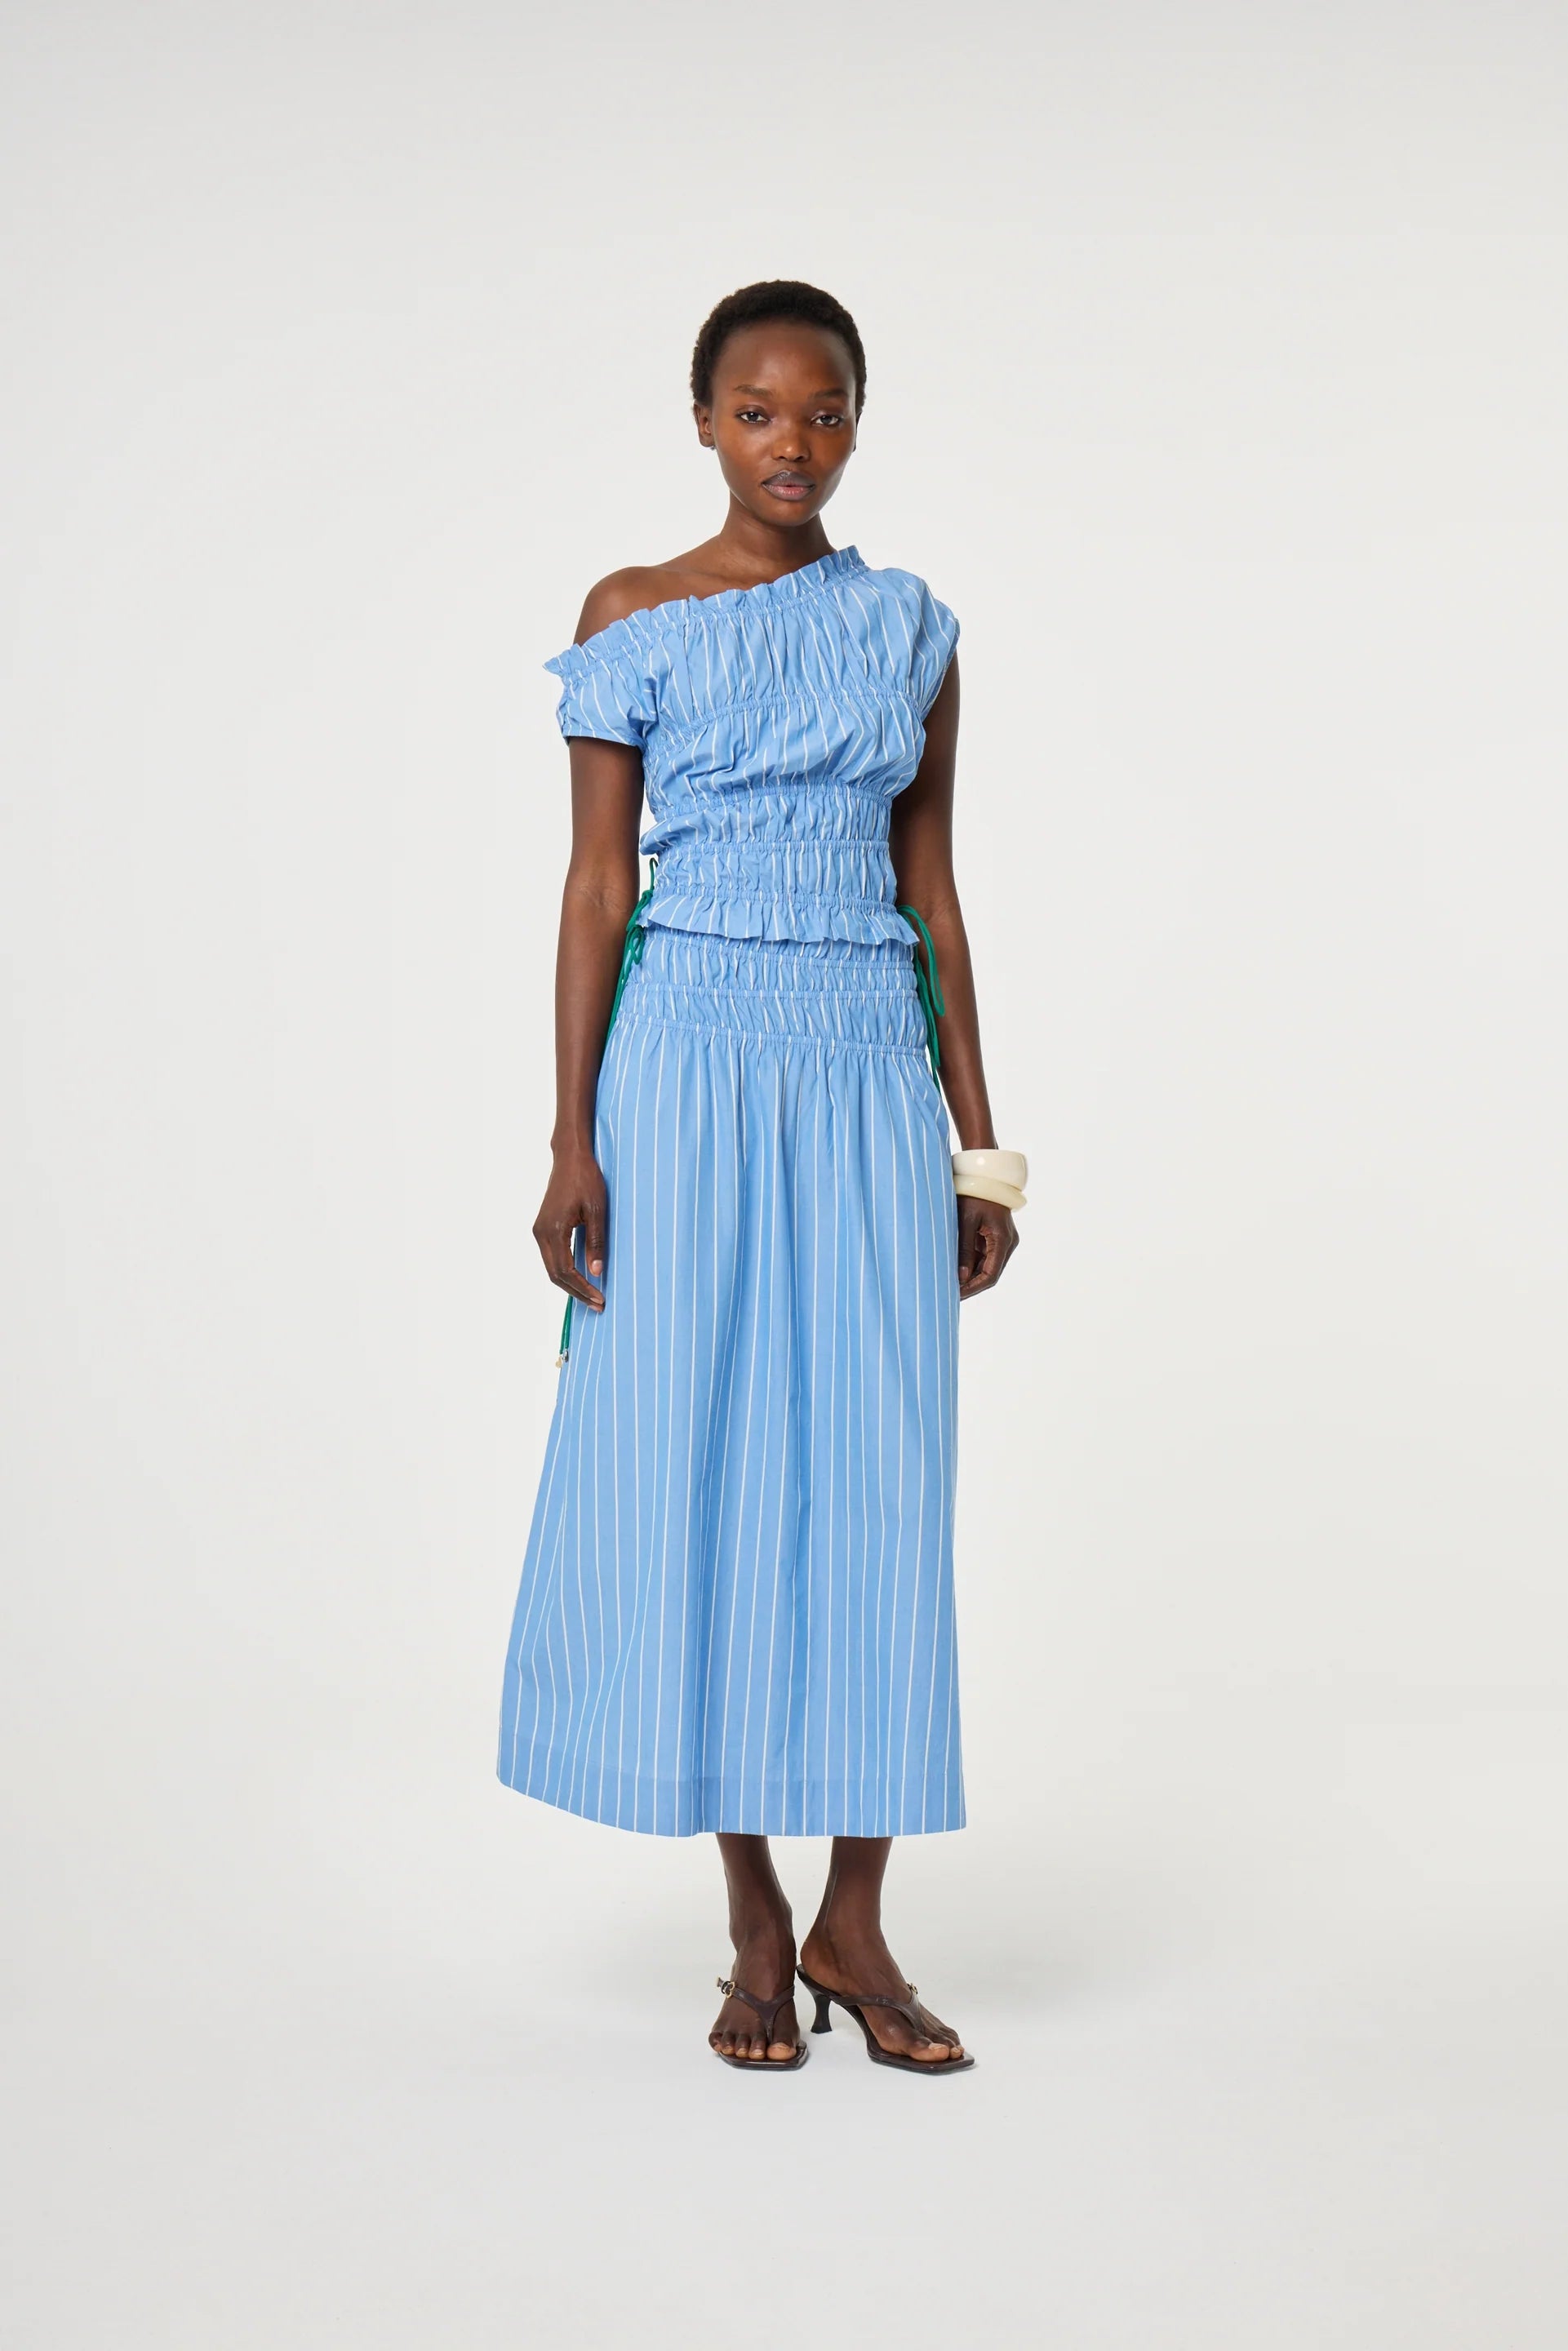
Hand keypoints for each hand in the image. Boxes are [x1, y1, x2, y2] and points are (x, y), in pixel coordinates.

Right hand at [533, 1144, 607, 1312]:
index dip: (583, 1288)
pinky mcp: (543, 1227)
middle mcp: (541, 1233)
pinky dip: (565, 1271)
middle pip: (555, 1275)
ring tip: (591, 1296)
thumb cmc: (585, 1179)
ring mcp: (540, 1230)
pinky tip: (581, 1277)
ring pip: (552, 1268)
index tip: (600, 1299)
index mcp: (553, 1230)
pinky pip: (552, 1257)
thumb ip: (596, 1242)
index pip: (566, 1271)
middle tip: (598, 1304)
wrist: (570, 1157)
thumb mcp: (597, 1210)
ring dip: (570, 1284)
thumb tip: (597, 1272)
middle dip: (576, 1292)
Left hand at [957, 1196, 1016, 1298]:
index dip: (973, 1288)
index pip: (990, 1275)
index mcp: (1003, 1240)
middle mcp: (1007, 1243)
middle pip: (989, 1273)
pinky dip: (969, 1264)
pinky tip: (954, 1270)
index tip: (956, 1295)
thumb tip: (960, 1278)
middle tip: (949, 1294)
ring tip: (948, 1284)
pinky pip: (983, 1256)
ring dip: (969, 1276)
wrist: (983, 1175)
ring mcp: (1002, 1240)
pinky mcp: (994, 1237)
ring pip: (986, 1266)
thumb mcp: (965, 1220)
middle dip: (970, 1285)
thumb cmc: (974, 1193)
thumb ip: (963, 1249)